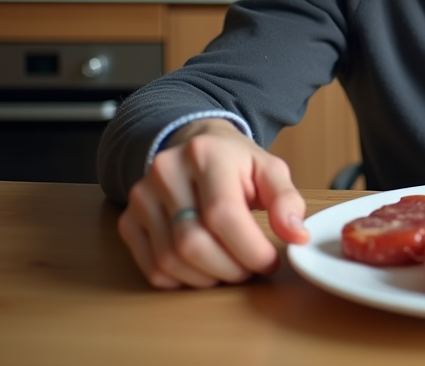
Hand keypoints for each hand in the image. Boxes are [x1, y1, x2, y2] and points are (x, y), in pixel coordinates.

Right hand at [116, 118, 309, 289]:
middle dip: (230, 268)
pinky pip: (152, 268)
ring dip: (208, 278)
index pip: (222, 214)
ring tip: (232, 268)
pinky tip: (204, 269)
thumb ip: (287, 200)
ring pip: (170, 260)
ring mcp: (141, 196)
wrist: (194, 144)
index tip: (270, 261)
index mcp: (205, 154)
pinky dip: (182, 280)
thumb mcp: (269, 170)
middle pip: (193, 243)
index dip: (250, 249)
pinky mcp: (128, 219)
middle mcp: (165, 171)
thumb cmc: (235, 162)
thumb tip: (296, 235)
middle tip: (252, 269)